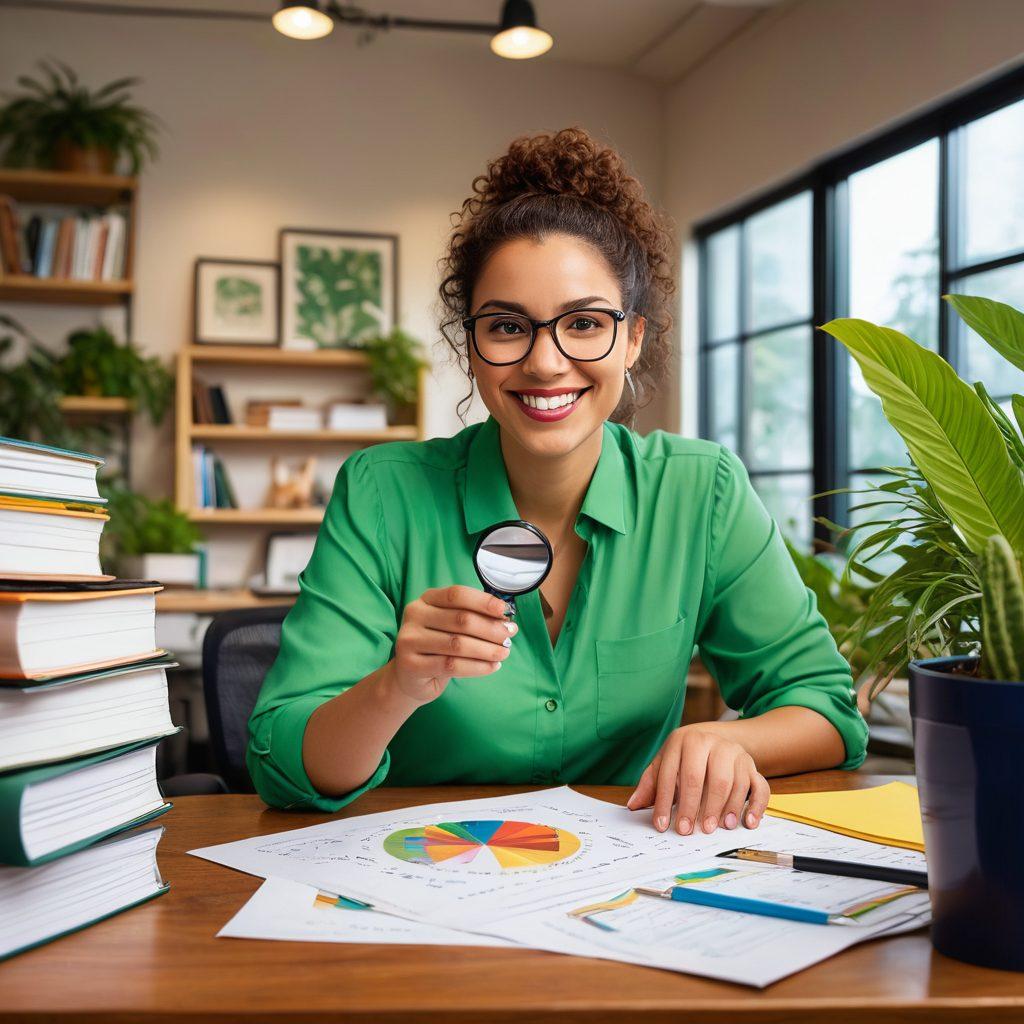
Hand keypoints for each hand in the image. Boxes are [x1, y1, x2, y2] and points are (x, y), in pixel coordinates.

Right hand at [388, 585, 516, 704]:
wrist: (410, 678)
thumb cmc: (437, 647)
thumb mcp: (451, 627)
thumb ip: (473, 619)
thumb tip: (505, 621)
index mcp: (426, 599)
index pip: (457, 595)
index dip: (483, 601)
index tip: (504, 611)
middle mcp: (415, 615)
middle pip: (461, 619)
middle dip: (490, 628)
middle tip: (509, 637)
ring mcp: (409, 640)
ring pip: (458, 644)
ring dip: (487, 649)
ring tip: (504, 653)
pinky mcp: (411, 664)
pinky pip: (452, 665)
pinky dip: (477, 667)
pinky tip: (492, 666)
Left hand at [626, 725, 769, 834]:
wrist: (716, 736)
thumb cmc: (686, 756)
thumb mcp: (666, 762)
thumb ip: (651, 783)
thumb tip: (634, 805)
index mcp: (684, 741)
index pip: (671, 774)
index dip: (665, 802)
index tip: (663, 826)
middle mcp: (710, 743)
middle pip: (701, 777)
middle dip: (693, 806)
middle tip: (689, 830)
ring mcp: (733, 753)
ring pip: (731, 781)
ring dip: (724, 807)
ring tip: (716, 828)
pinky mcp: (752, 765)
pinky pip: (759, 786)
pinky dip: (755, 805)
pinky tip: (748, 822)